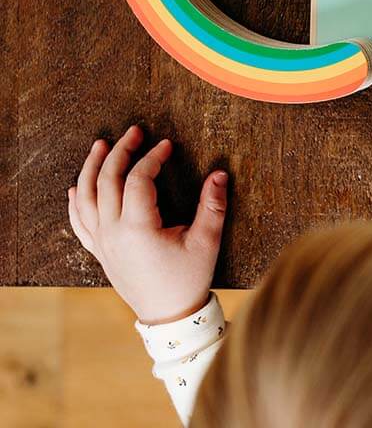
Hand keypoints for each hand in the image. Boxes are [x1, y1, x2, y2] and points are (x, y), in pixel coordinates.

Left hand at [67, 125, 227, 324]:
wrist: (169, 316)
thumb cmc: (188, 279)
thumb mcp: (207, 241)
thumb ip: (213, 205)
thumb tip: (220, 173)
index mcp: (138, 229)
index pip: (138, 180)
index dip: (152, 157)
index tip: (167, 144)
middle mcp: (113, 234)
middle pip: (106, 182)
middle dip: (120, 152)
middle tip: (134, 132)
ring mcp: (102, 244)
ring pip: (85, 199)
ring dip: (91, 169)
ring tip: (100, 146)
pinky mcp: (100, 252)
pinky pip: (79, 223)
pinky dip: (75, 202)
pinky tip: (75, 187)